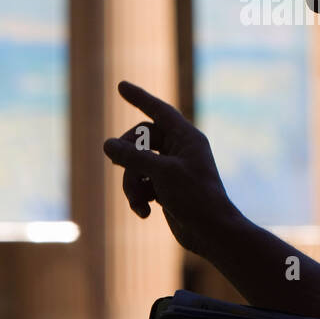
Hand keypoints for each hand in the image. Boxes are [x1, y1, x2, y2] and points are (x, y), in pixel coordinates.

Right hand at [103, 81, 233, 256]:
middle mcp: (180, 150)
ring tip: (138, 201)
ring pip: (137, 165)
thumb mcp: (160, 173)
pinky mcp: (166, 189)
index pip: (159, 110)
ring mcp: (172, 170)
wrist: (212, 232)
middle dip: (128, 157)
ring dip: (131, 184)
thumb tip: (107, 144)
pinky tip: (144, 212)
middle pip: (140, 140)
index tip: (121, 86)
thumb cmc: (195, 197)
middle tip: (118, 165)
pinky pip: (141, 184)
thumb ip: (132, 156)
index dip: (140, 97)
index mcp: (187, 137)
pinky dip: (138, 196)